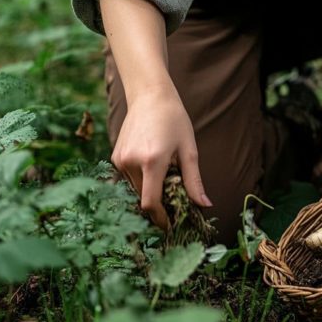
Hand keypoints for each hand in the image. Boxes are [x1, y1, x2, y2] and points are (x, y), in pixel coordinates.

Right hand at [111, 82, 211, 229]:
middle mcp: (132, 162)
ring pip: (135, 190)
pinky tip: (152, 167)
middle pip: (143, 198)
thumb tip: (205, 206)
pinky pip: (129, 179)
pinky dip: (141, 181)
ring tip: (164, 177)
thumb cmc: (174, 120)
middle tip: (174, 202)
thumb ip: (194, 181)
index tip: (170, 225)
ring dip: (149, 191)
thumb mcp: (189, 150)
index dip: (160, 218)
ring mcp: (120, 159)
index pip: (150, 202)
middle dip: (158, 205)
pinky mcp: (116, 156)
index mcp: (152, 161)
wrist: (150, 96)